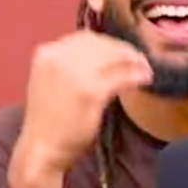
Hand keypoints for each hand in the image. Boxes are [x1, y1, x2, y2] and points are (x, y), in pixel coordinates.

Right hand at [9, 31, 152, 187]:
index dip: (108, 43)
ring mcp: (74, 74)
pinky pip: (121, 77)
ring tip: (145, 70)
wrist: (41, 149)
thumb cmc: (48, 121)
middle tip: (140, 60)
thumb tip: (102, 55)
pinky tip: (144, 80)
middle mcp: (58, 57)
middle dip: (124, 50)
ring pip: (114, 57)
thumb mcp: (50, 82)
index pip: (84, 38)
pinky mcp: (91, 92)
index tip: (122, 52)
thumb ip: (69, 66)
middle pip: (102, 44)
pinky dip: (136, 76)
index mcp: (46, 53)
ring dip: (135, 61)